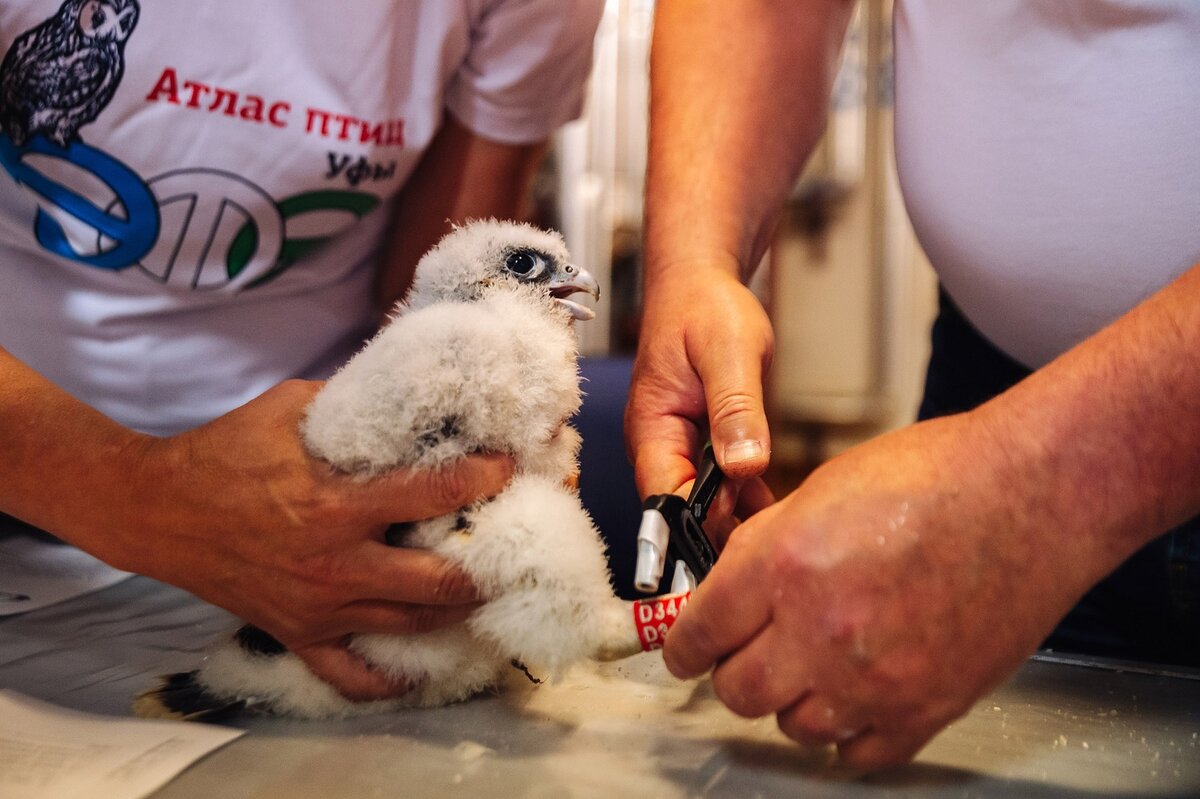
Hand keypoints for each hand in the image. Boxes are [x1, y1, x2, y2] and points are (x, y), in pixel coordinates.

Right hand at [100, 380, 513, 700]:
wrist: (155, 510)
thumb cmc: (222, 452)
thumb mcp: (286, 408)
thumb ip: (350, 402)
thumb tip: (403, 389)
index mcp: (336, 505)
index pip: (432, 493)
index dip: (482, 478)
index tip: (508, 468)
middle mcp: (336, 565)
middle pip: (437, 583)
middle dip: (483, 567)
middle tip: (509, 547)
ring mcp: (318, 608)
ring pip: (409, 627)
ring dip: (453, 613)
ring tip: (482, 593)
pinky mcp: (296, 634)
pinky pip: (349, 675)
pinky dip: (385, 679)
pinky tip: (413, 670)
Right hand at [626, 264, 775, 520]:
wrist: (701, 286)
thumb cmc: (704, 308)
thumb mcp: (729, 352)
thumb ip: (735, 409)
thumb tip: (743, 466)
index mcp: (652, 428)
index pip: (665, 499)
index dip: (701, 524)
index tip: (743, 538)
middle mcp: (659, 446)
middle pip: (684, 512)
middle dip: (722, 531)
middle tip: (773, 544)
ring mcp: (680, 448)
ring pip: (705, 504)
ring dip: (737, 519)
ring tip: (778, 537)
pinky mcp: (702, 445)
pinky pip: (722, 486)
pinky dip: (745, 499)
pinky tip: (776, 512)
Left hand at [662, 411, 1106, 769]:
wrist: (1032, 494)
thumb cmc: (939, 475)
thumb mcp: (821, 488)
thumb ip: (765, 546)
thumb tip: (730, 588)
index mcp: (784, 566)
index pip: (699, 634)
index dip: (684, 644)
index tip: (686, 650)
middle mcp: (821, 630)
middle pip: (738, 691)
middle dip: (734, 671)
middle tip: (749, 652)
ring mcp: (874, 678)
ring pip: (793, 726)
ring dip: (791, 700)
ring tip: (811, 667)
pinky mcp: (925, 708)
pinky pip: (858, 753)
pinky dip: (847, 732)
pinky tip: (853, 698)